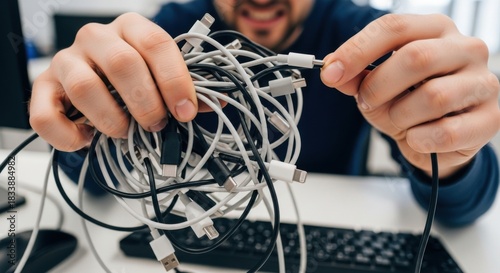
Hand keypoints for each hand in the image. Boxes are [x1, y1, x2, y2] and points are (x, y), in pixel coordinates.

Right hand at [29, 12, 197, 150]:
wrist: (94, 81)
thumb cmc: (132, 79)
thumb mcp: (161, 77)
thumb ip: (187, 90)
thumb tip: (216, 104)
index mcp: (132, 28)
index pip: (156, 43)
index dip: (175, 80)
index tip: (186, 112)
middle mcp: (97, 38)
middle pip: (122, 63)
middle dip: (146, 103)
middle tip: (157, 125)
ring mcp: (67, 60)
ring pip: (84, 87)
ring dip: (112, 120)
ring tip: (125, 133)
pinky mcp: (44, 87)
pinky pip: (44, 114)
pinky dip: (68, 135)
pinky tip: (87, 140)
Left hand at [320, 14, 499, 177]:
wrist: (439, 138)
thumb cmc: (409, 102)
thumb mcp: (377, 86)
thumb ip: (355, 77)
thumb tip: (333, 71)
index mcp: (435, 29)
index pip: (394, 27)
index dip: (357, 50)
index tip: (331, 74)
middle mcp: (466, 48)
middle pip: (416, 57)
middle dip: (378, 87)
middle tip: (366, 102)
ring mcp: (483, 82)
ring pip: (432, 97)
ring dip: (400, 116)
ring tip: (397, 120)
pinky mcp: (490, 118)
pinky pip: (446, 132)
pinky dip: (420, 139)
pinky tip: (417, 137)